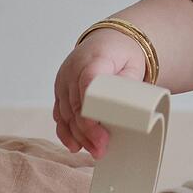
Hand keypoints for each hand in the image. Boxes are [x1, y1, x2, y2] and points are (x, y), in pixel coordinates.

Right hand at [52, 32, 147, 157]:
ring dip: (77, 135)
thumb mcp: (133, 66)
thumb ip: (130, 86)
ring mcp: (64, 80)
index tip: (100, 132)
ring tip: (93, 151)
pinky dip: (65, 131)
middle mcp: (73, 70)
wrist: (108, 41)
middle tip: (101, 149)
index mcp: (93, 60)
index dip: (90, 112)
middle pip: (75, 105)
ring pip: (65, 112)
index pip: (87, 86)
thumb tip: (129, 112)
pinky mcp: (60, 90)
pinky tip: (74, 145)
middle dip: (87, 131)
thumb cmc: (123, 55)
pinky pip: (59, 113)